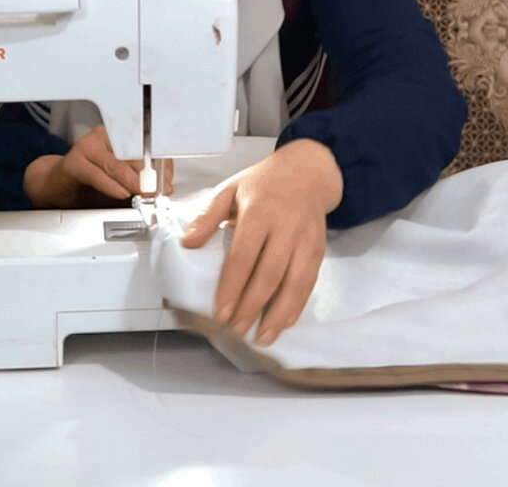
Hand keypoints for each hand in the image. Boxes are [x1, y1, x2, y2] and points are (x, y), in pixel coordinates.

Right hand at [22, 125, 173, 208]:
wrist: (56, 185)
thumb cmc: (89, 181)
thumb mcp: (120, 181)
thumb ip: (139, 181)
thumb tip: (161, 187)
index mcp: (118, 136)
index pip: (146, 144)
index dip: (160, 163)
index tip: (166, 180)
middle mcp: (103, 137)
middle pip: (133, 152)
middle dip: (149, 174)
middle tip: (158, 189)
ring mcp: (87, 147)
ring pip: (117, 164)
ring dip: (134, 182)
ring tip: (144, 193)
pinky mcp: (73, 162)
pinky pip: (97, 174)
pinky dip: (112, 186)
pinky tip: (122, 193)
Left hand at [180, 139, 341, 345]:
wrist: (308, 171)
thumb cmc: (266, 182)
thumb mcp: (231, 188)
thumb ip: (208, 216)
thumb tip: (189, 242)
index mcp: (260, 212)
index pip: (244, 256)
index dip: (232, 287)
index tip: (221, 311)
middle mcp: (286, 227)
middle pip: (269, 274)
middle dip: (252, 306)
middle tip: (236, 328)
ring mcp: (305, 239)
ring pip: (294, 283)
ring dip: (278, 314)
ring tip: (262, 335)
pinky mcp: (318, 249)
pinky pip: (309, 282)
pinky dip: (298, 305)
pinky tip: (284, 321)